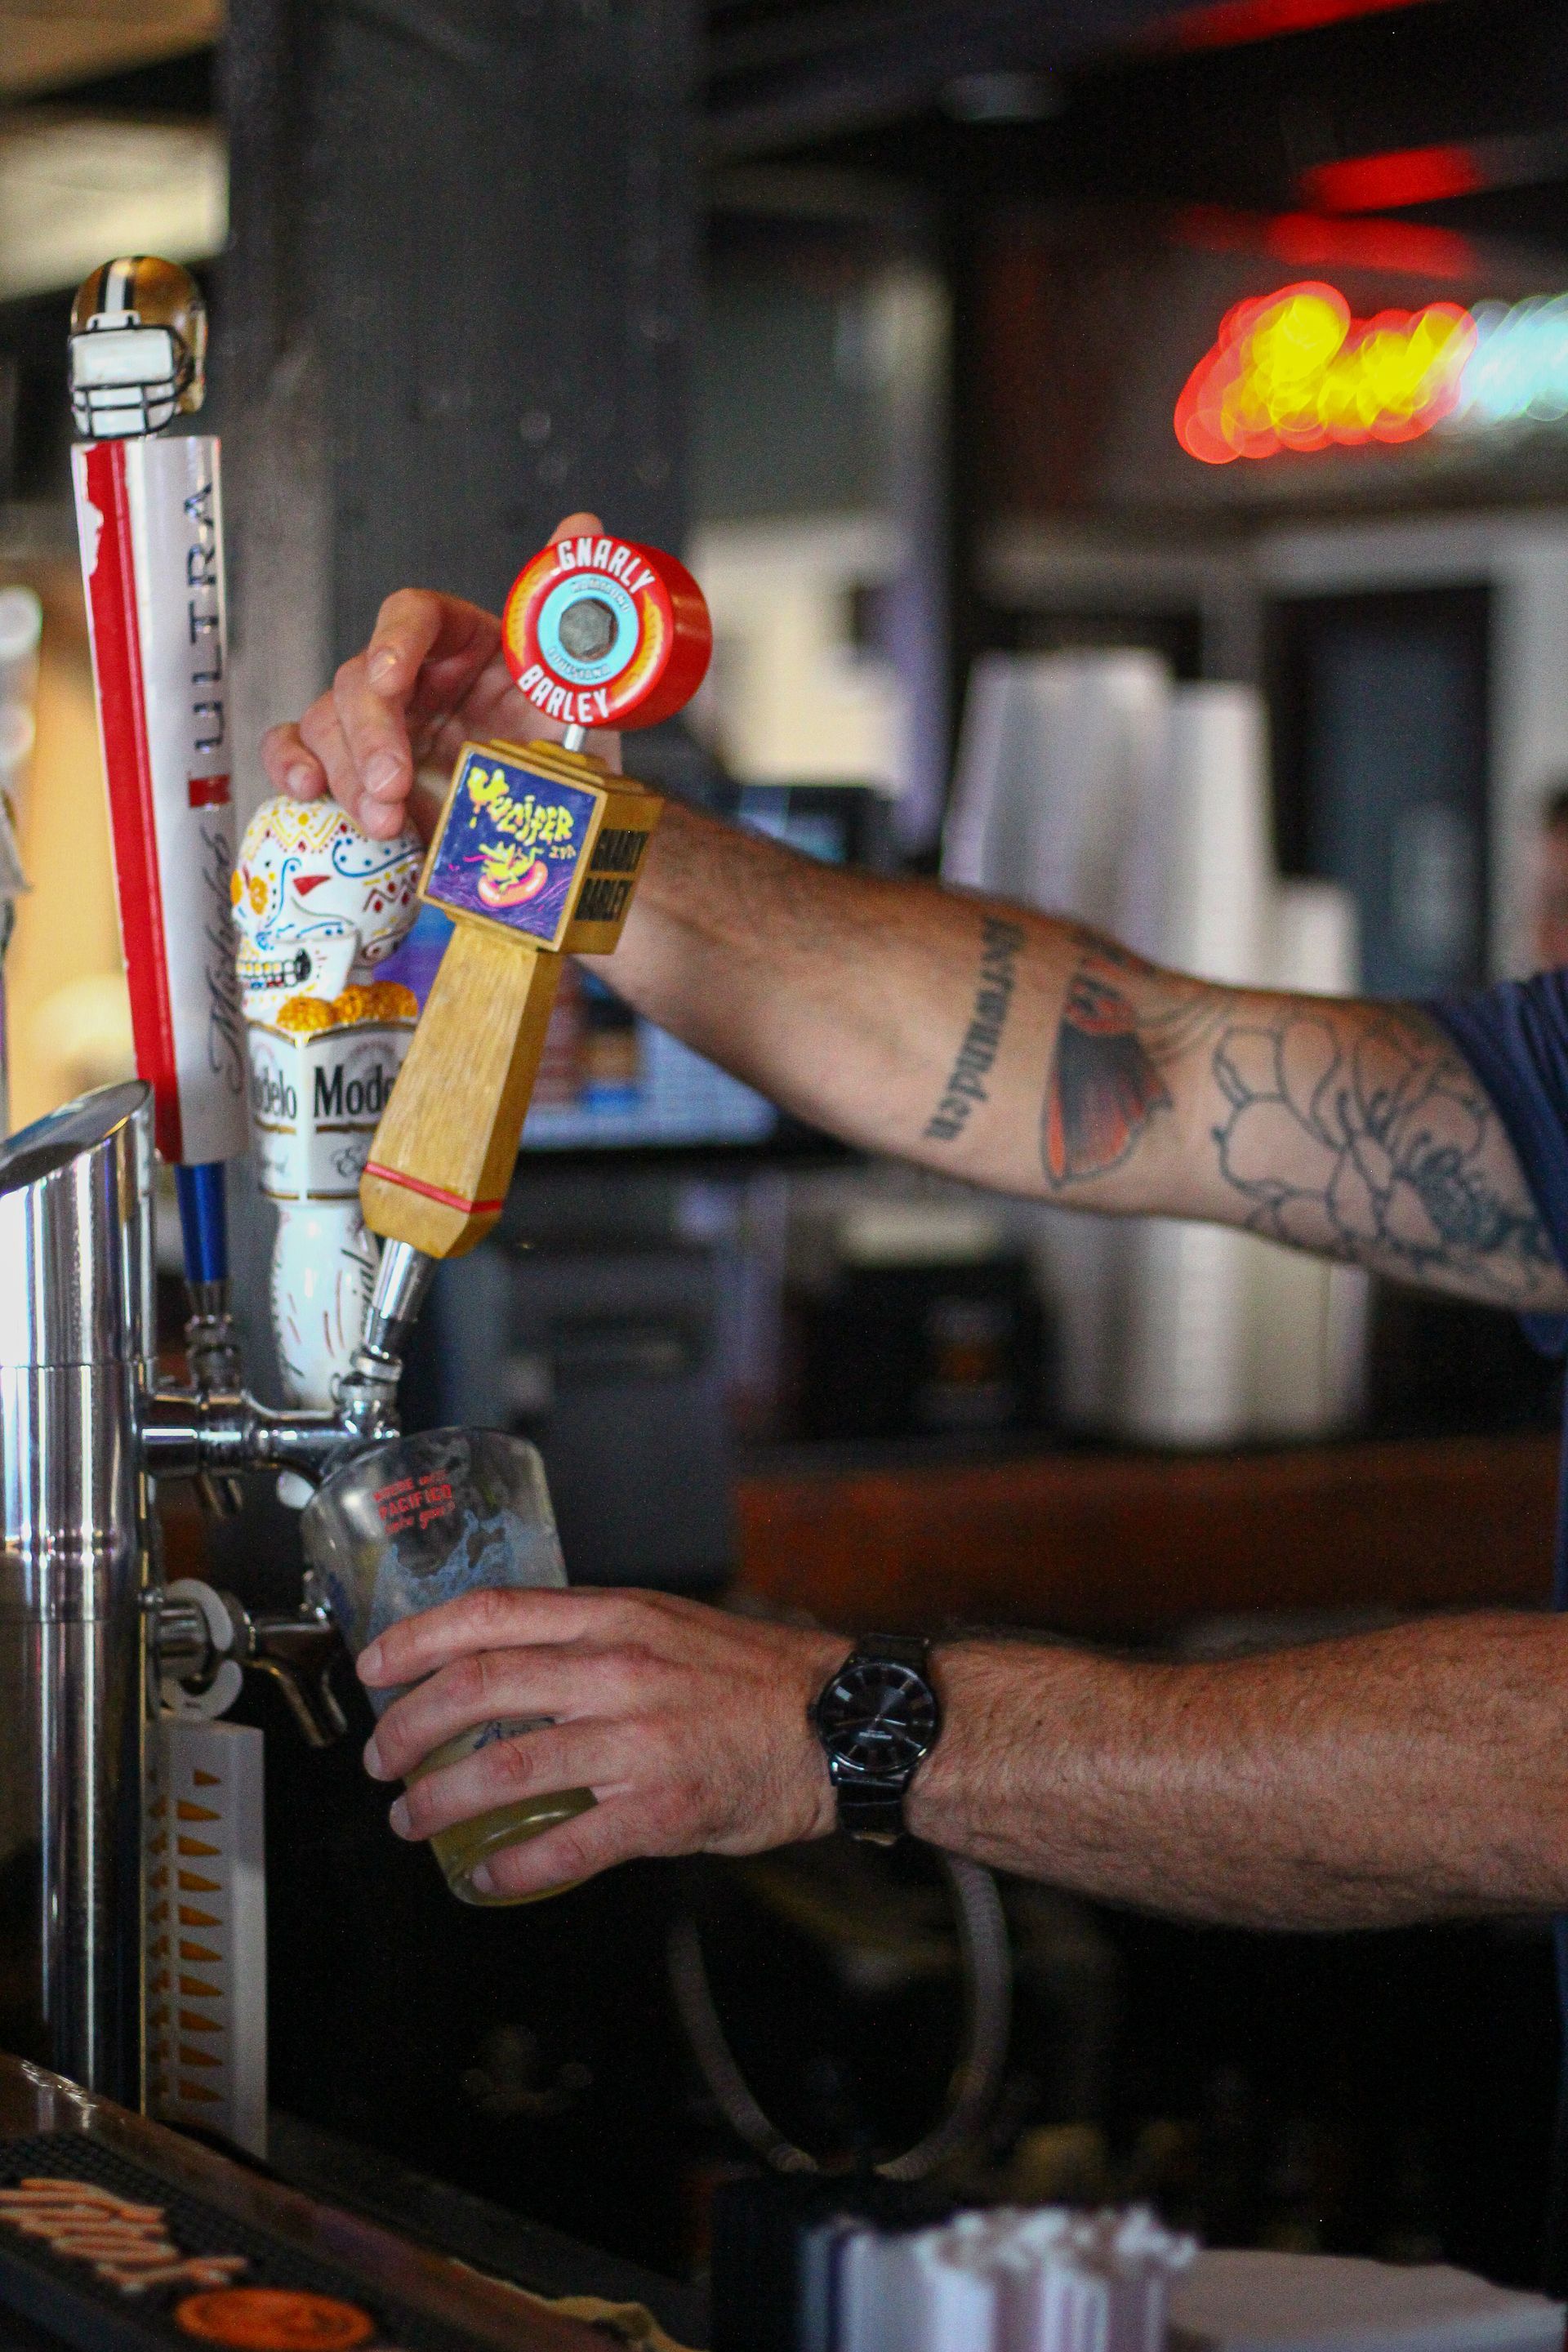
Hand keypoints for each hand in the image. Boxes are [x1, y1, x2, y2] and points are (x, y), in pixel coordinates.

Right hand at [259, 510, 621, 843]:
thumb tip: (582, 528)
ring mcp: (380, 723)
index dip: (395, 641)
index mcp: (464, 644)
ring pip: (327, 721)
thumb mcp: (580, 695)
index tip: (392, 680)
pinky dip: (292, 764)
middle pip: (360, 678)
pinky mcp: (356, 767)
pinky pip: (300, 749)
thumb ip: (571, 616)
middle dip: (370, 735)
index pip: (415, 614)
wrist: (558, 838)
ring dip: (346, 773)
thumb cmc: (564, 764)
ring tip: (385, 824)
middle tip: (393, 785)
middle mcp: (416, 678)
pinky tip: (306, 787)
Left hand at [358, 1587, 848, 1900]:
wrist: (843, 1725)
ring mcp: (638, 1742)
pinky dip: (511, 1866)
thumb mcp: (667, 1624)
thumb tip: (508, 1659)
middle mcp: (618, 1670)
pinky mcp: (661, 1811)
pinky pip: (565, 1844)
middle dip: (409, 1728)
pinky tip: (484, 1875)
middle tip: (382, 1757)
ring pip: (503, 1769)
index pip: (491, 1613)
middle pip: (478, 1688)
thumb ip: (591, 1637)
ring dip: (439, 1801)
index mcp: (616, 1617)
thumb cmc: (755, 1679)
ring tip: (413, 1819)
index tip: (374, 1664)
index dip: (417, 1638)